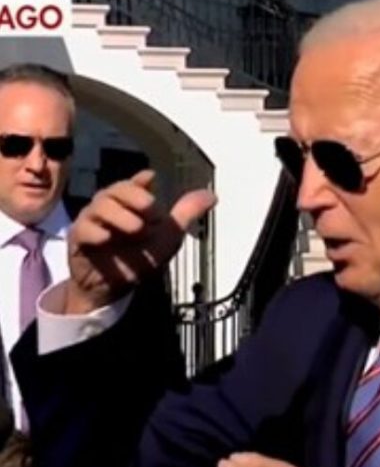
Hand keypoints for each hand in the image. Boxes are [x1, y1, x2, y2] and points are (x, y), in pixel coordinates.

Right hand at [65, 170, 215, 312]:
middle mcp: (111, 207)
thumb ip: (187, 214)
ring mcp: (94, 221)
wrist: (116, 287)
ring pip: (100, 206)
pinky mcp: (80, 239)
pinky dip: (96, 231)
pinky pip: (84, 229)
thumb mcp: (169, 236)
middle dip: (134, 197)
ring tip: (137, 228)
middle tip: (151, 209)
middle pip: (117, 189)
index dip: (141, 181)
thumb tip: (212, 196)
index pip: (135, 184)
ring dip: (120, 215)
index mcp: (132, 203)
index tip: (150, 178)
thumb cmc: (140, 258)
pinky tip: (107, 238)